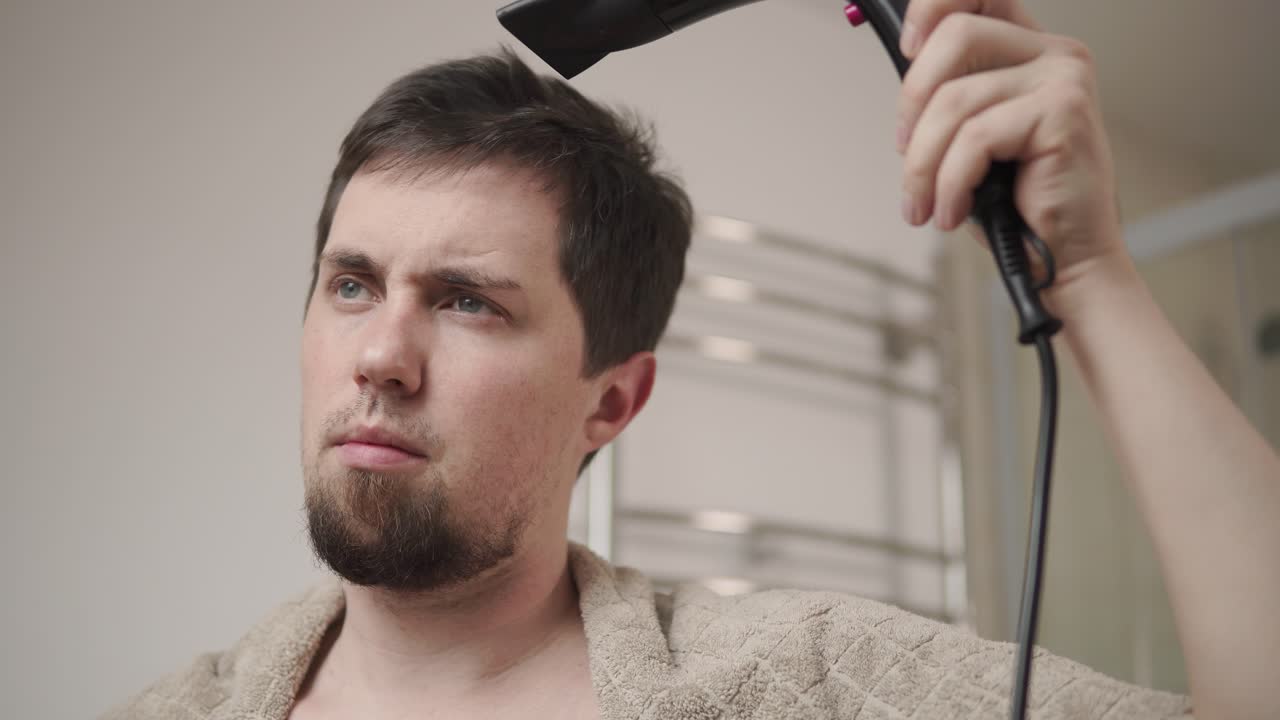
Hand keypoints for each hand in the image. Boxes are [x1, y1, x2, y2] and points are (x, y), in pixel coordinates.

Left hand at [896, 0, 1124, 299]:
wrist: (1063, 260)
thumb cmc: (1016, 204)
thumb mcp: (968, 138)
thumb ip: (946, 95)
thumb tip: (902, 64)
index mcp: (1028, 50)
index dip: (931, 6)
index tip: (906, 48)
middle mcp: (1054, 53)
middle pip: (955, 34)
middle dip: (912, 100)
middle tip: (905, 153)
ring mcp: (1063, 78)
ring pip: (955, 99)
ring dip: (923, 163)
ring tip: (923, 205)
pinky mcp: (1063, 112)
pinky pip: (975, 137)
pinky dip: (949, 183)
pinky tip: (951, 212)